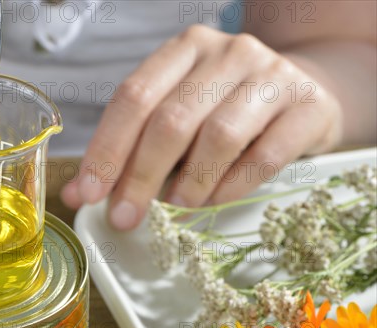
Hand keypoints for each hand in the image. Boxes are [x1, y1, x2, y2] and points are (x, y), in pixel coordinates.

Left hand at [61, 25, 342, 229]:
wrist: (304, 91)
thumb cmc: (226, 108)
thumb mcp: (176, 114)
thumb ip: (130, 148)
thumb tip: (79, 193)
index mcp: (184, 49)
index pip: (133, 98)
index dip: (106, 149)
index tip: (88, 194)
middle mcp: (227, 53)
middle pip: (170, 120)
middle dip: (139, 177)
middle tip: (124, 217)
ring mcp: (271, 75)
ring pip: (217, 137)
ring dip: (189, 184)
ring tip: (176, 207)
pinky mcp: (308, 105)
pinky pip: (263, 157)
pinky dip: (231, 187)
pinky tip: (214, 200)